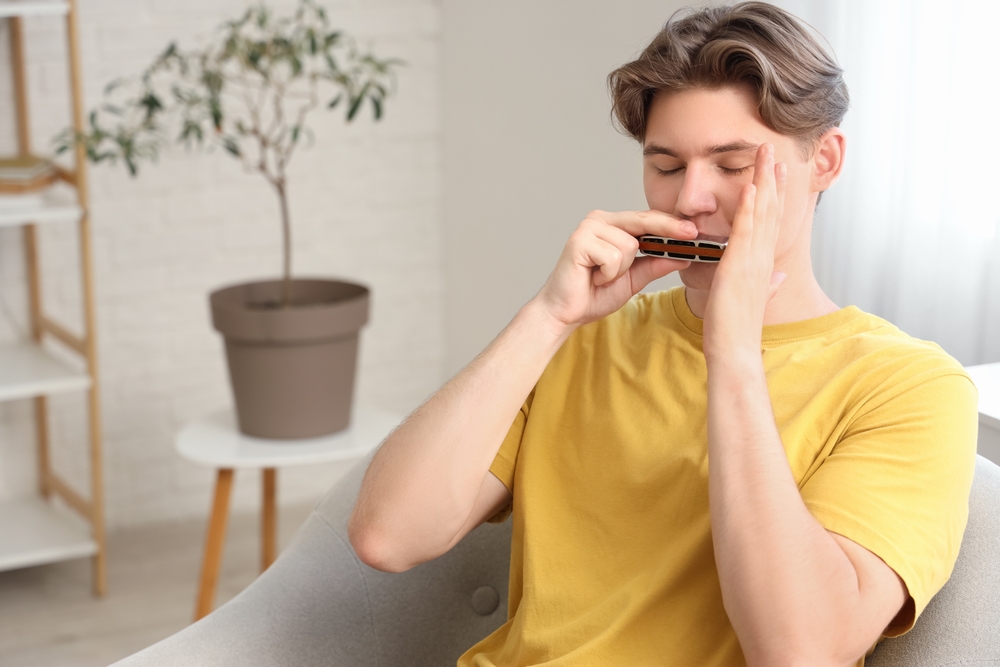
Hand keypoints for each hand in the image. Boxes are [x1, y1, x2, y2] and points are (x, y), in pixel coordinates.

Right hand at [534, 210, 695, 331]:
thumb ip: (655, 264)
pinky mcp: (579, 241)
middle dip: (667, 231)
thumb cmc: (594, 294)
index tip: (694, 231)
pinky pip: (614, 256)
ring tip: (603, 277)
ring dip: (622, 269)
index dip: (671, 225)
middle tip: (691, 234)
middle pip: (643, 221)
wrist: (564, 313)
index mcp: (612, 225)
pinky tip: (594, 278)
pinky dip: (609, 274)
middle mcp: (600, 220)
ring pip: (630, 244)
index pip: (647, 219)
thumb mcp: (634, 279)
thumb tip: (685, 255)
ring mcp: (588, 228)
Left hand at [702, 143, 787, 361]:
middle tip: (771, 148)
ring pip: (762, 212)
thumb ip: (768, 285)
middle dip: (771, 177)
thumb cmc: (737, 329)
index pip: (770, 221)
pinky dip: (749, 206)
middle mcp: (763, 258)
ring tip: (764, 154)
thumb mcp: (754, 300)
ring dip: (763, 181)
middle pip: (770, 209)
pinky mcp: (739, 266)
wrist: (735, 350)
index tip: (776, 171)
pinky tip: (750, 185)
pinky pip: (746, 230)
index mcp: (763, 264)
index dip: (774, 194)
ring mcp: (753, 260)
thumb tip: (779, 277)